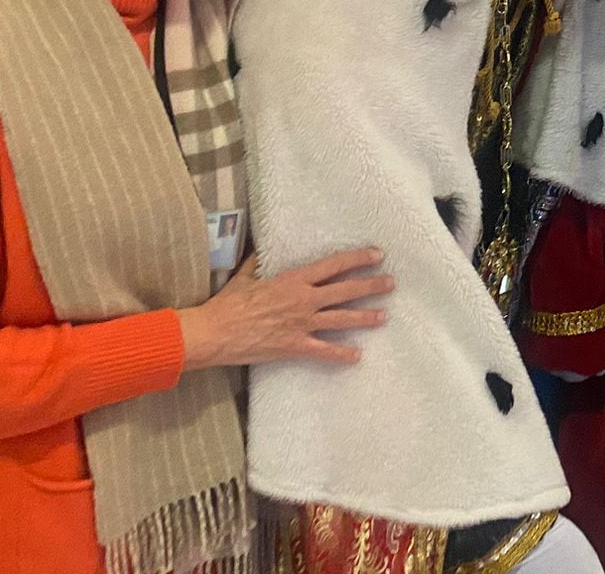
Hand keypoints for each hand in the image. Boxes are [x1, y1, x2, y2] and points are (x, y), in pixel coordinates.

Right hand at [177, 249, 391, 369]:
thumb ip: (258, 262)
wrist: (213, 333)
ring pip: (342, 319)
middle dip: (372, 286)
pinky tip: (357, 356)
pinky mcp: (294, 346)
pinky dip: (341, 354)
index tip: (377, 255)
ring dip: (366, 317)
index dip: (358, 259)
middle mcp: (304, 300)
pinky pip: (324, 351)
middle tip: (391, 283)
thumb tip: (260, 250)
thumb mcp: (245, 277)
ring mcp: (301, 324)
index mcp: (294, 280)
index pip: (334, 265)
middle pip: (346, 291)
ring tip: (385, 316)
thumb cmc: (228, 304)